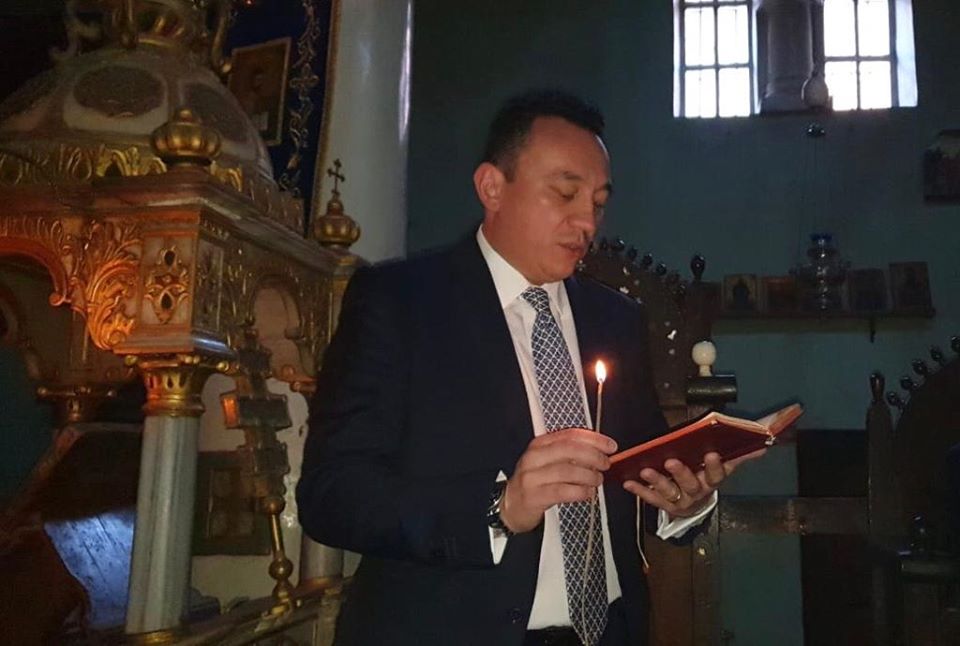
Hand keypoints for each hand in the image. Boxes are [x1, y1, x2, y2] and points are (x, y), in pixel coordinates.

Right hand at [500, 428, 616, 533]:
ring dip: (589, 476)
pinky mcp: (534, 496)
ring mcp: (532, 477)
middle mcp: (534, 457)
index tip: (610, 445)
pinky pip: (563, 491)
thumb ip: (569, 453)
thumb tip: (600, 450)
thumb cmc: (536, 482)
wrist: (511, 505)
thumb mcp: (548, 461)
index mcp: (539, 444)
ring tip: (597, 480)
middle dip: (593, 456)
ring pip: (568, 471)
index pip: (569, 435)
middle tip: (605, 464)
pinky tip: (587, 492)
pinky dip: (580, 491)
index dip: (594, 439)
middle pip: (569, 450)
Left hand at [623, 448, 765, 517]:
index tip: (711, 453)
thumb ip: (740, 456)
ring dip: (656, 482)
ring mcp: (680, 501)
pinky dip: (640, 491)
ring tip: (645, 471)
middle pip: (691, 484)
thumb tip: (763, 444)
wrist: (696, 507)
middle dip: (681, 473)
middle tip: (670, 462)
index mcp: (712, 481)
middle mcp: (697, 493)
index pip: (717, 474)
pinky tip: (628, 482)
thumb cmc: (707, 478)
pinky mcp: (665, 506)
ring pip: (669, 492)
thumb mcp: (723, 467)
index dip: (714, 465)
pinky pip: (651, 499)